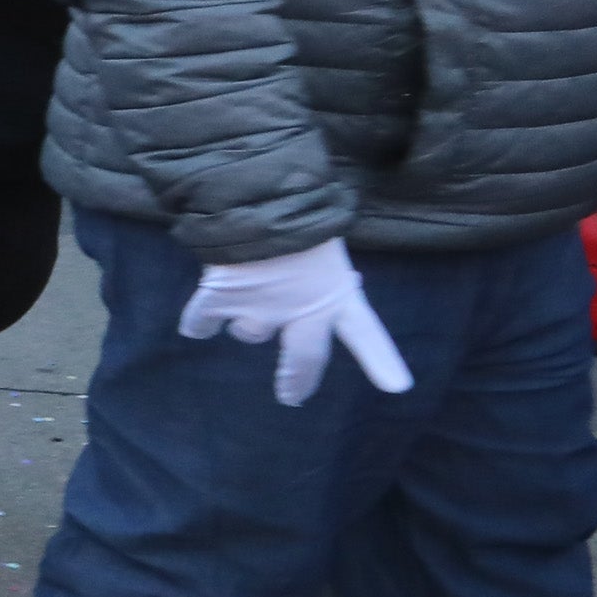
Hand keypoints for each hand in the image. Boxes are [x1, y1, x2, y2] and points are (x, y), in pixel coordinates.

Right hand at [178, 237, 415, 406]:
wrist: (254, 200)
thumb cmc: (300, 214)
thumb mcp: (322, 240)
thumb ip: (312, 270)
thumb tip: (298, 283)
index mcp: (335, 294)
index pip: (365, 331)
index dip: (381, 360)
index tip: (399, 388)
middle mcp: (301, 309)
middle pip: (305, 357)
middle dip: (297, 379)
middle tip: (292, 396)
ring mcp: (259, 308)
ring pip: (249, 333)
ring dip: (246, 320)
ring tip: (243, 291)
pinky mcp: (220, 300)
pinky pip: (202, 320)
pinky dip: (199, 324)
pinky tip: (197, 326)